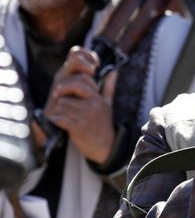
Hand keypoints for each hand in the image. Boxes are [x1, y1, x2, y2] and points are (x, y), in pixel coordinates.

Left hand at [47, 47, 115, 162]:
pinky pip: (60, 119)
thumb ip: (109, 87)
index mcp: (97, 99)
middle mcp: (92, 106)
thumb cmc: (104, 124)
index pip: (79, 83)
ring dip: (58, 113)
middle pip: (65, 97)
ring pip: (61, 108)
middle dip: (60, 102)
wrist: (106, 146)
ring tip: (64, 117)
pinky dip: (57, 121)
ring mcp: (85, 117)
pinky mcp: (78, 128)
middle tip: (59, 106)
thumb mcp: (108, 104)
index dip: (66, 86)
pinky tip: (62, 124)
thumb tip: (114, 71)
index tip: (60, 92)